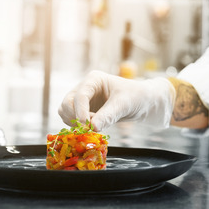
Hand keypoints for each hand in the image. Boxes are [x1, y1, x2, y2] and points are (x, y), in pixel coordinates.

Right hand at [58, 70, 174, 130]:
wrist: (142, 103)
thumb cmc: (136, 97)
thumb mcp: (123, 105)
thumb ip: (108, 115)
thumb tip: (92, 128)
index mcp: (93, 80)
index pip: (80, 95)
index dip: (80, 112)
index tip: (87, 126)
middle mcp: (85, 88)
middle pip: (67, 103)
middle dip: (75, 117)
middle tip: (90, 128)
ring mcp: (83, 100)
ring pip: (65, 112)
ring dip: (75, 122)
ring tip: (94, 126)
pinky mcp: (83, 111)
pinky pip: (71, 120)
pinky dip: (78, 126)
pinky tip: (94, 128)